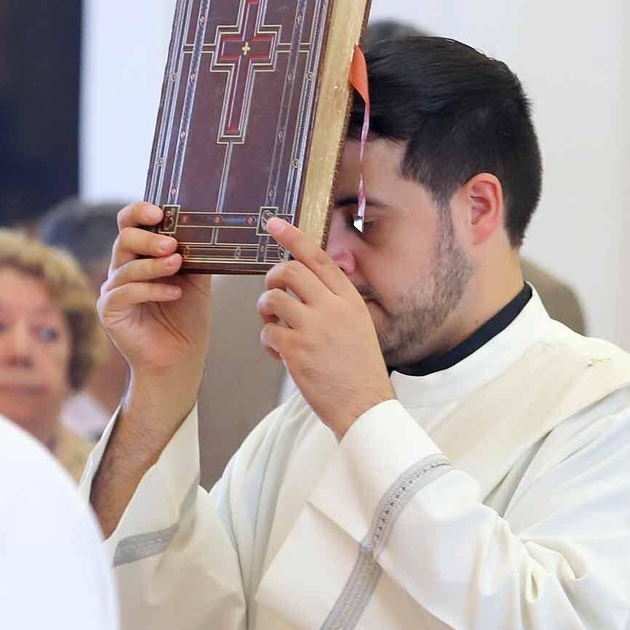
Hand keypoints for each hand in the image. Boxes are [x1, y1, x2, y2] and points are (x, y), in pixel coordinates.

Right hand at [98, 202, 212, 404]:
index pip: (130, 224)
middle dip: (149, 238)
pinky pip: (125, 292)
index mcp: (140, 256)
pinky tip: (173, 292)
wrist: (180, 359)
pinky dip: (151, 289)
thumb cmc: (186, 319)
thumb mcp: (196, 281)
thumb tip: (204, 228)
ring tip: (177, 264)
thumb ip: (194, 255)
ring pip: (126, 266)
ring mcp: (113, 290)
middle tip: (172, 244)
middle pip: (124, 239)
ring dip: (153, 264)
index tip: (160, 211)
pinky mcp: (109, 311)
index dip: (139, 212)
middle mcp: (123, 268)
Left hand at [259, 217, 394, 437]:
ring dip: (265, 311)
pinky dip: (268, 341)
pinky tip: (280, 354)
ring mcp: (313, 329)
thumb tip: (305, 283)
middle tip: (272, 293)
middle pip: (288, 271)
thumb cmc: (359, 370)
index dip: (293, 237)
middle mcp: (332, 308)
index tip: (273, 223)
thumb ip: (334, 302)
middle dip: (272, 279)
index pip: (318, 258)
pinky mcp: (296, 351)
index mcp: (349, 299)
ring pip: (272, 299)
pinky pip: (268, 332)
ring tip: (274, 325)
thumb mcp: (358, 325)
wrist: (364, 406)